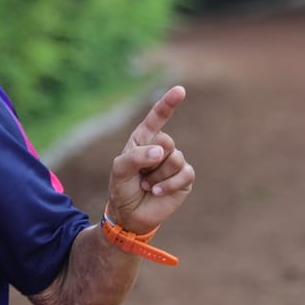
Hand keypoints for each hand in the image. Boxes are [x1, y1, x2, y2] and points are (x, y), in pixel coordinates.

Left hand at [105, 85, 194, 234]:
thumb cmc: (122, 187)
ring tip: (147, 185)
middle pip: (167, 142)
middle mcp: (161, 147)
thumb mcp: (120, 169)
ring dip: (157, 176)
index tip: (180, 90)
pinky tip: (157, 192)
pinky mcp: (184, 178)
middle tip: (140, 175)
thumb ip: (136, 156)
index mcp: (144, 139)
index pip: (157, 118)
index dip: (168, 103)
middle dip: (151, 161)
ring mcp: (174, 162)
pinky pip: (185, 174)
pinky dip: (169, 184)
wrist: (130, 214)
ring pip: (175, 159)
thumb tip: (162, 152)